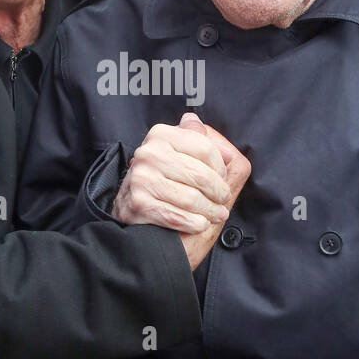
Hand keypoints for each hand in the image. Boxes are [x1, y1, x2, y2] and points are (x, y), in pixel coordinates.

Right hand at [112, 114, 250, 269]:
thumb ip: (203, 145)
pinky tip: (200, 223)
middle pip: (202, 175)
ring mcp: (142, 179)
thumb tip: (229, 152)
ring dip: (210, 211)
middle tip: (223, 200)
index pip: (205, 148)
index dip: (220, 167)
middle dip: (219, 192)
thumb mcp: (179, 152)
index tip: (223, 178)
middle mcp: (149, 153)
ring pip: (193, 199)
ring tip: (216, 214)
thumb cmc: (162, 177)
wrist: (128, 204)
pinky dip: (195, 223)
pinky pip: (178, 217)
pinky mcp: (139, 204)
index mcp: (161, 135)